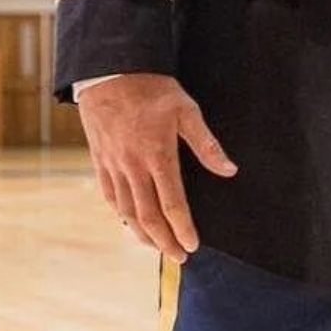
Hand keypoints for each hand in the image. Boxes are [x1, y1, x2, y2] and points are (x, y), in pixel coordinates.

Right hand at [78, 73, 237, 263]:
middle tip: (179, 257)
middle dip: (164, 241)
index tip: (193, 246)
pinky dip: (120, 215)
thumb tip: (230, 171)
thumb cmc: (152, 89)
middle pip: (148, 216)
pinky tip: (129, 223)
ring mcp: (113, 166)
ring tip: (158, 247)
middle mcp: (133, 166)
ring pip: (126, 211)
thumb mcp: (186, 110)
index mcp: (157, 156)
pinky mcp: (100, 161)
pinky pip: (109, 196)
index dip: (183, 229)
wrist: (109, 72)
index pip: (172, 204)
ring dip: (142, 234)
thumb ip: (207, 144)